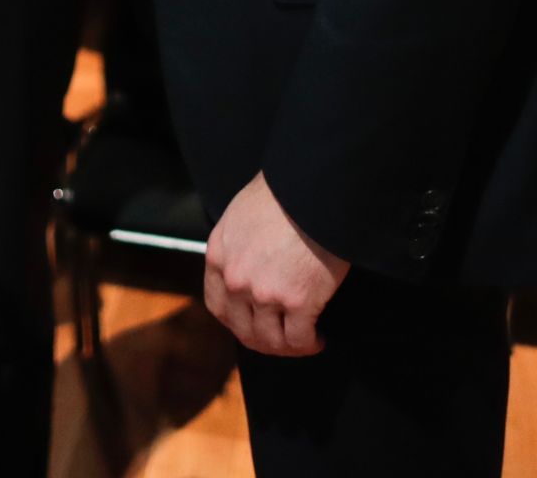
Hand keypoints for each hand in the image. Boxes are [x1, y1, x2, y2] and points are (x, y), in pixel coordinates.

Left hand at [203, 172, 349, 357]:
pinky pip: (300, 339)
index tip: (253, 325)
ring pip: (272, 341)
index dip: (236, 322)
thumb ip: (235, 246)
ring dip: (288, 347)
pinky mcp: (298, 302)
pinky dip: (310, 343)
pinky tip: (318, 337)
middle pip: (244, 330)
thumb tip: (246, 266)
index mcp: (218, 257)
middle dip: (264, 341)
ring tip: (304, 339)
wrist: (310, 190)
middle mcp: (235, 280)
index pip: (218, 306)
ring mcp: (265, 294)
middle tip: (282, 340)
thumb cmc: (280, 194)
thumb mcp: (239, 216)